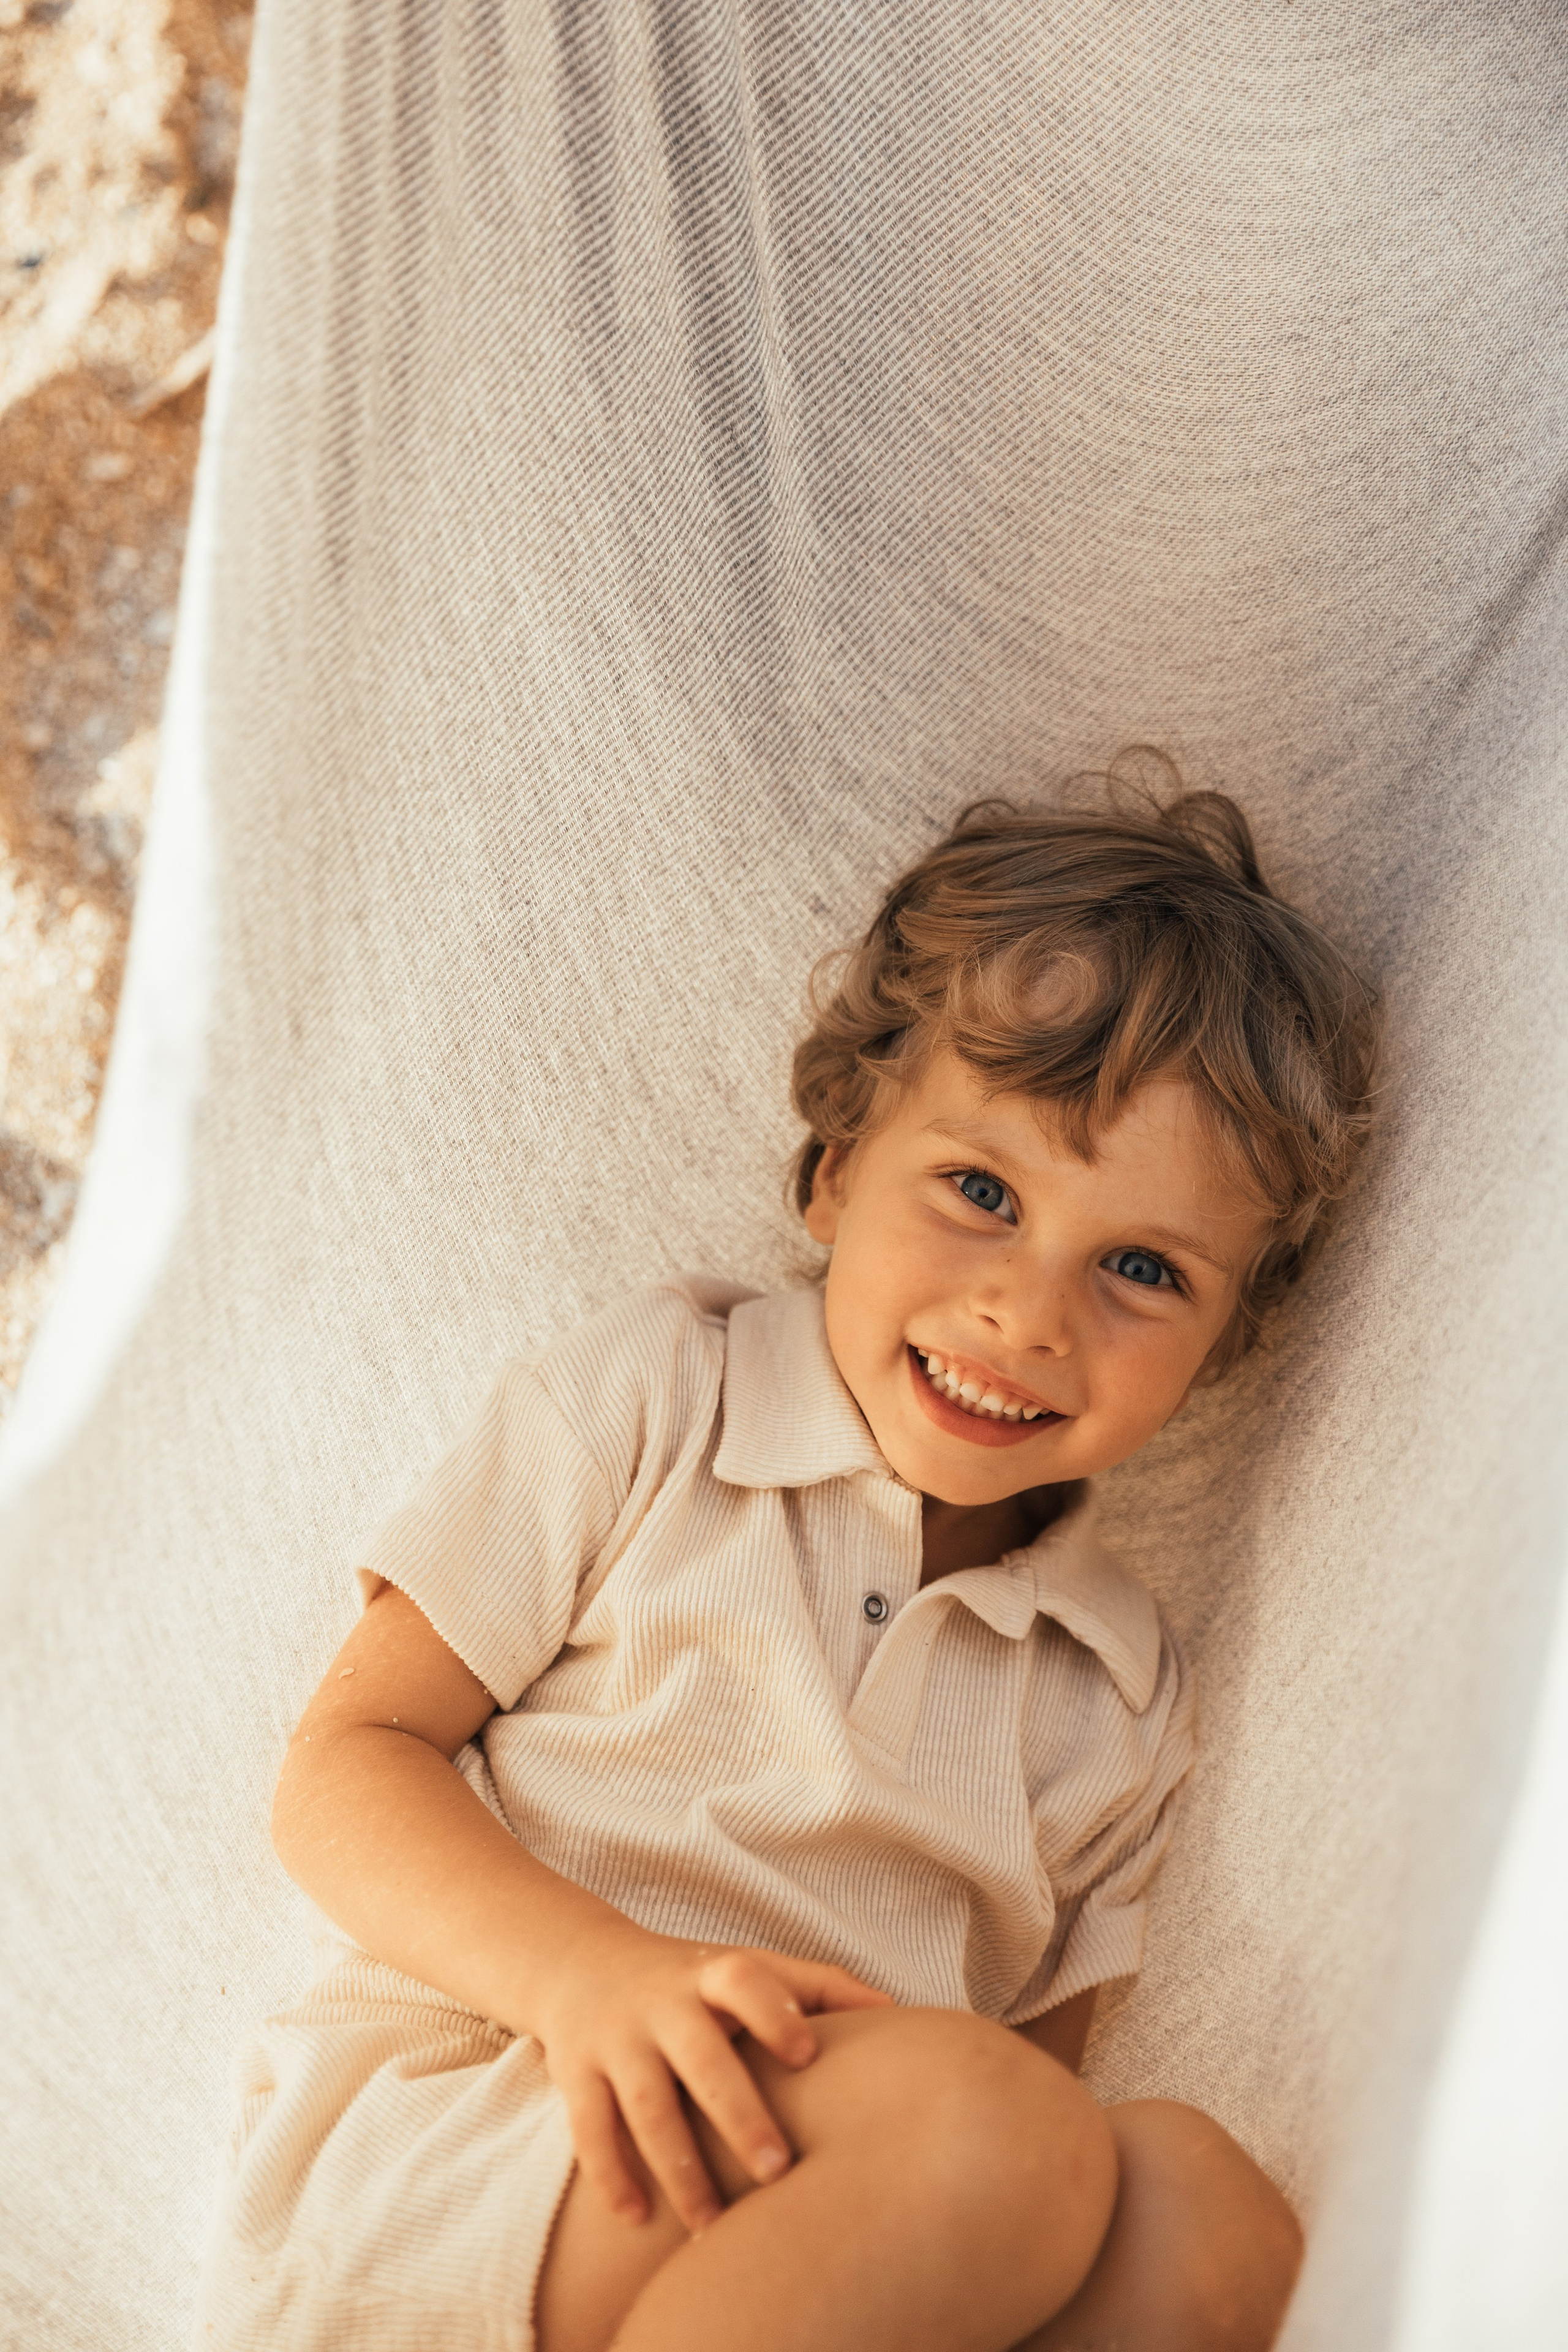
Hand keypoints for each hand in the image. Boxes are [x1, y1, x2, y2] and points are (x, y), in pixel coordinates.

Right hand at [529, 1921, 892, 2232]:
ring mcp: (616, 2038)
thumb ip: (819, 1986)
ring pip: (644, 2105)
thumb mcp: (748, 1968)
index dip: (773, 2011)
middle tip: (777, 2171)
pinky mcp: (576, 2073)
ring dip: (677, 2167)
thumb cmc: (694, 1981)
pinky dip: (611, 2176)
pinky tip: (638, 2221)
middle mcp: (661, 2003)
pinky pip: (590, 2129)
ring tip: (711, 2225)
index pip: (744, 1980)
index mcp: (711, 1974)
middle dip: (735, 2113)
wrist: (581, 1963)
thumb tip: (898, 2012)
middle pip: (698, 2056)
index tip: (806, 2053)